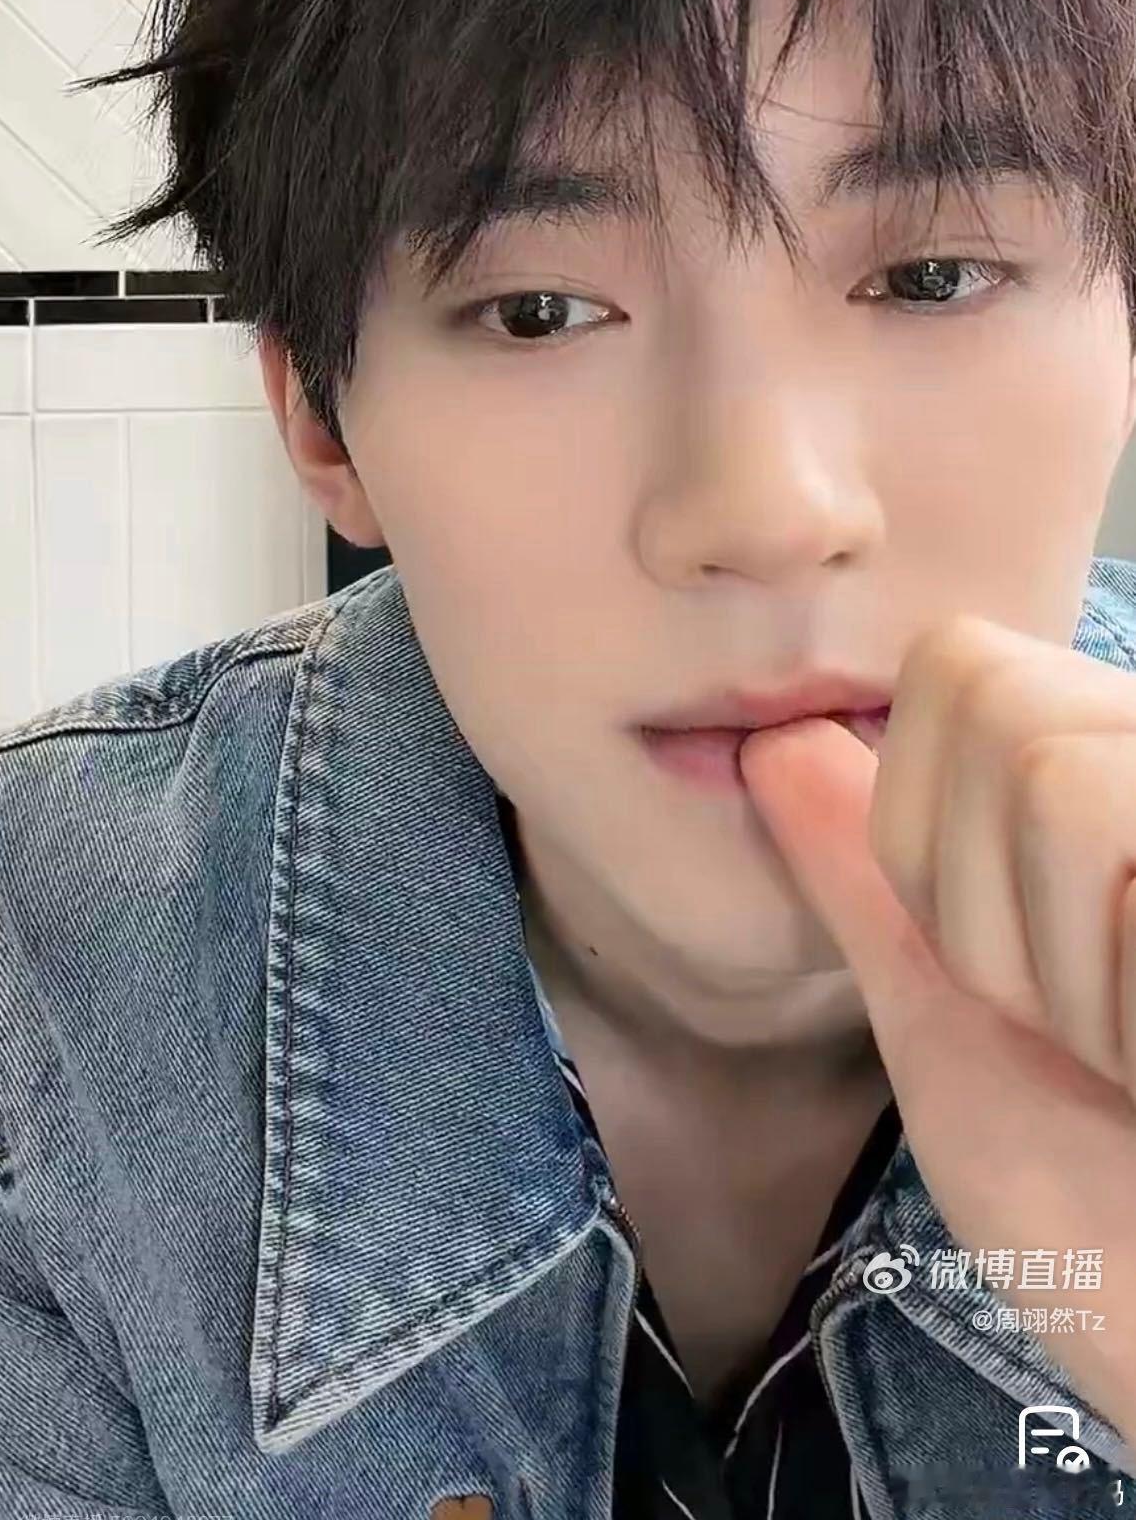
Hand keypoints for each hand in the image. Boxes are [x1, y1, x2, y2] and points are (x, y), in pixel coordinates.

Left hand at [737, 614, 1135, 1454]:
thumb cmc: (1106, 1209)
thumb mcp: (957, 1025)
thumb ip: (872, 878)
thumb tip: (776, 743)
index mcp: (1121, 774)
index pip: (956, 667)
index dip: (932, 837)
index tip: (1014, 977)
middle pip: (987, 695)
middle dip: (984, 901)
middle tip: (1084, 1026)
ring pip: (1038, 763)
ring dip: (1051, 958)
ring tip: (1133, 1050)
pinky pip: (1089, 812)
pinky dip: (1100, 977)